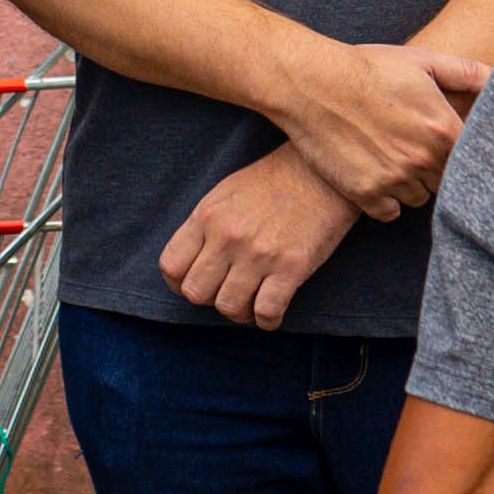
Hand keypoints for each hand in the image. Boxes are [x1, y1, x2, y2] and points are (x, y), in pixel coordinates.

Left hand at [162, 143, 357, 327]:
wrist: (321, 172)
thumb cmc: (272, 183)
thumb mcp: (224, 193)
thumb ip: (204, 227)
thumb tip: (191, 264)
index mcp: (207, 216)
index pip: (171, 266)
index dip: (178, 283)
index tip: (195, 283)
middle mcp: (228, 236)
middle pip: (196, 292)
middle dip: (208, 298)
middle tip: (226, 290)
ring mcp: (259, 254)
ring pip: (228, 308)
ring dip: (239, 312)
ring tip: (251, 301)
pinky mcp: (291, 267)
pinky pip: (266, 312)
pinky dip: (267, 320)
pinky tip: (272, 311)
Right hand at [276, 39, 490, 220]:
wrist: (312, 82)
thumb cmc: (367, 68)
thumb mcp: (422, 60)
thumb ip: (466, 72)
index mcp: (444, 130)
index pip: (470, 160)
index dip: (458, 153)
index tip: (445, 145)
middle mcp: (423, 160)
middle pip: (446, 182)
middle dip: (435, 168)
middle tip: (413, 147)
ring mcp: (394, 179)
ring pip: (419, 198)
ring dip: (410, 184)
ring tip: (391, 158)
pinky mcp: (365, 193)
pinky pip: (389, 212)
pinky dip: (384, 199)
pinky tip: (375, 175)